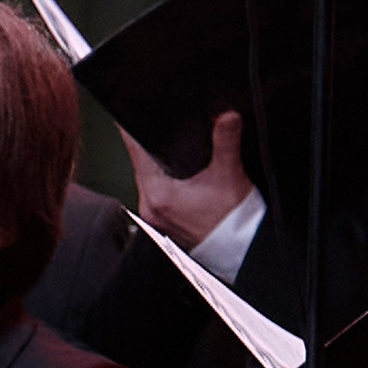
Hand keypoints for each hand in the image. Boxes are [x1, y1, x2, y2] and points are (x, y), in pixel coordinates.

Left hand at [124, 112, 253, 247]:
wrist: (241, 252)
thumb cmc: (232, 222)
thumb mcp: (229, 175)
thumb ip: (226, 142)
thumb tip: (226, 117)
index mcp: (158, 195)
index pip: (135, 152)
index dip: (131, 130)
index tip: (127, 115)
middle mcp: (150, 209)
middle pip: (140, 166)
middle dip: (149, 148)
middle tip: (156, 128)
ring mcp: (154, 219)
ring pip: (148, 181)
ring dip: (157, 167)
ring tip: (167, 151)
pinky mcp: (163, 225)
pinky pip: (156, 196)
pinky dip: (164, 184)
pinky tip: (177, 177)